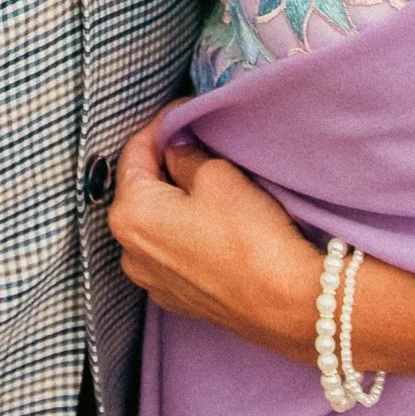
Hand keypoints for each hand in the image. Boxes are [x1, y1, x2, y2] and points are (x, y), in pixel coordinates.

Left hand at [109, 121, 324, 357]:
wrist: (285, 304)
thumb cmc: (248, 236)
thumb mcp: (216, 175)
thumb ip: (185, 155)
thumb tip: (176, 150)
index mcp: (129, 214)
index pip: (135, 152)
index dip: (163, 125)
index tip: (186, 111)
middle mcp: (128, 252)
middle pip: (142, 190)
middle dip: (167, 164)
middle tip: (200, 144)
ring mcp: (152, 281)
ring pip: (157, 223)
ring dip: (177, 200)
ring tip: (211, 183)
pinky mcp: (177, 299)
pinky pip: (172, 252)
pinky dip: (186, 232)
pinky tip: (216, 224)